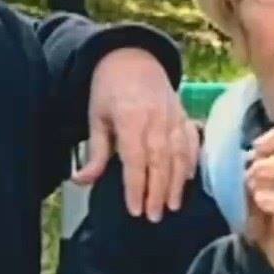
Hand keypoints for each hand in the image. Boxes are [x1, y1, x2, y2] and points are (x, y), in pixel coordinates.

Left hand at [73, 47, 199, 221]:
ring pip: (179, 154)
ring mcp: (174, 116)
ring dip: (177, 182)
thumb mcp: (95, 117)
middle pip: (160, 160)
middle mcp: (155, 118)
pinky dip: (192, 161)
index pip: (135, 158)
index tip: (135, 209)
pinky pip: (192, 141)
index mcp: (130, 118)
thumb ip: (95, 152)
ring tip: (172, 205)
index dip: (136, 186)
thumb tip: (81, 181)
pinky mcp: (184, 115)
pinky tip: (188, 180)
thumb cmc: (109, 90)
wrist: (132, 57)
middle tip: (154, 216)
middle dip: (158, 191)